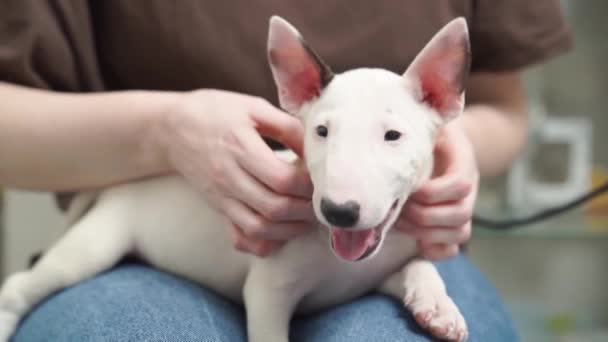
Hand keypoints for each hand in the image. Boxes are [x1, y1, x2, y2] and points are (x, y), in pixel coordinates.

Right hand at [160, 90, 314, 256]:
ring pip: (260, 229)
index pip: (282, 179)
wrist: (171, 129)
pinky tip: (279, 233)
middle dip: (306, 211)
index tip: (321, 179)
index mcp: (241, 148)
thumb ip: (287, 126)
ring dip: (290, 230)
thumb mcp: (253, 107)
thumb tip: (316, 148)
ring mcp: (222, 197)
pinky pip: (239, 238)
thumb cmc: (215, 112)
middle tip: (320, 202)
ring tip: (307, 218)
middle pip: (275, 208)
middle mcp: (230, 178)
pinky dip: (262, 244)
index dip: (308, 185)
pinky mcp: (218, 209)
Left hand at [395, 120, 478, 259]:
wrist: (443, 144)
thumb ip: (419, 126)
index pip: (460, 184)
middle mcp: (469, 190)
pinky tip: (416, 242)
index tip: (412, 189)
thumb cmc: (427, 134)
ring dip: (426, 233)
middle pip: (460, 214)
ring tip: (401, 222)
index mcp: (463, 162)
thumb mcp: (428, 124)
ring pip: (459, 234)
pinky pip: (453, 249)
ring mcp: (462, 210)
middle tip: (400, 208)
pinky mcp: (451, 226)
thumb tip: (389, 124)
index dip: (434, 192)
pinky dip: (435, 251)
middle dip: (424, 216)